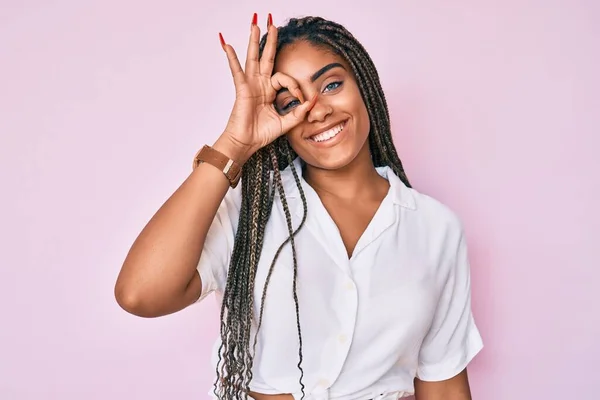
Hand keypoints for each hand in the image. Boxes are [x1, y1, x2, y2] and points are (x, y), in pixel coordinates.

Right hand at [217, 14, 316, 162]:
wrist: (247, 143)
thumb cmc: (261, 134)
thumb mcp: (286, 123)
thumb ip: (299, 112)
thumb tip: (312, 101)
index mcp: (269, 92)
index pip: (285, 79)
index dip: (296, 87)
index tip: (303, 99)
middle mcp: (259, 85)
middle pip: (266, 58)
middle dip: (270, 41)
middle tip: (272, 23)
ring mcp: (250, 85)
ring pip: (253, 58)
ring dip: (254, 41)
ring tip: (255, 24)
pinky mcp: (242, 89)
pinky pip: (236, 70)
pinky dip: (231, 57)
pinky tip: (227, 44)